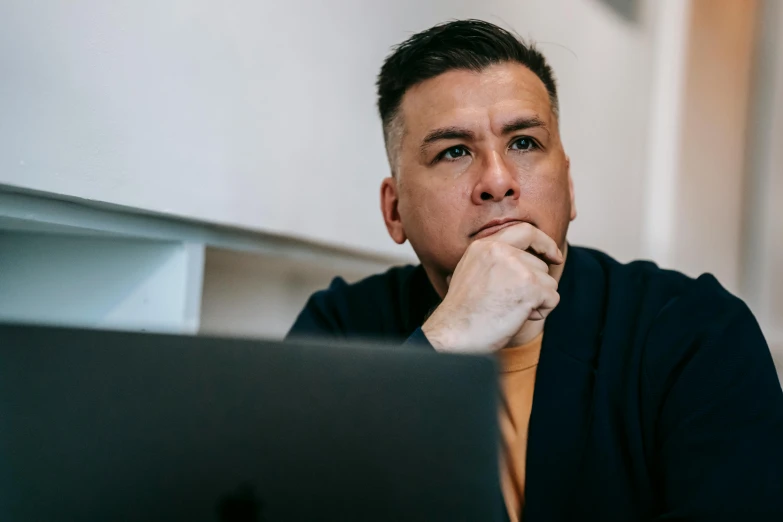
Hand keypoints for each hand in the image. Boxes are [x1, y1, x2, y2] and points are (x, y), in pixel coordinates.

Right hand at [422, 223, 563, 353]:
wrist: (455, 333)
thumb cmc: (462, 312)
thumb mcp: (471, 273)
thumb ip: (496, 261)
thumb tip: (526, 260)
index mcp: (484, 246)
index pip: (525, 231)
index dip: (544, 242)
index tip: (554, 255)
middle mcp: (500, 250)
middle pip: (540, 265)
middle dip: (534, 288)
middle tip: (510, 304)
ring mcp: (516, 267)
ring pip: (549, 282)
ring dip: (537, 301)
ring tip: (510, 311)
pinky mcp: (529, 286)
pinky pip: (552, 298)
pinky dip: (541, 312)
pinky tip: (517, 317)